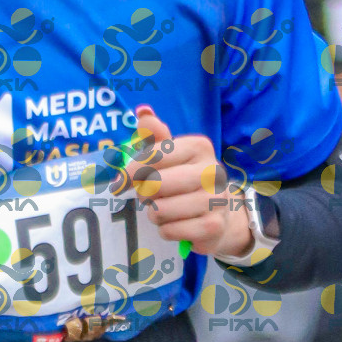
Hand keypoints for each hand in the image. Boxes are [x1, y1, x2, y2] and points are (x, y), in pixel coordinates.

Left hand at [126, 106, 252, 258]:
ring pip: (160, 210)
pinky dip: (165, 230)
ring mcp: (215, 200)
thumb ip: (155, 134)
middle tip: (148, 196)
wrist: (220, 211)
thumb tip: (143, 111)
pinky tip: (176, 223)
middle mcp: (212, 170)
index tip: (120, 182)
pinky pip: (169, 230)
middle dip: (144, 194)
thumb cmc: (185, 177)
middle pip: (155, 184)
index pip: (153, 156)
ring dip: (155, 213)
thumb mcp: (171, 153)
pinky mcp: (213, 226)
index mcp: (199, 147)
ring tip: (164, 209)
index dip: (130, 171)